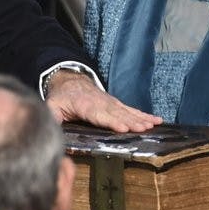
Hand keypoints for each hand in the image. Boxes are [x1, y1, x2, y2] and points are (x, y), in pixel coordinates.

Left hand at [45, 70, 160, 131]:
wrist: (70, 80)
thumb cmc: (61, 97)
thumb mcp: (52, 105)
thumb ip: (53, 117)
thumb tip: (51, 129)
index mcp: (84, 105)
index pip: (98, 114)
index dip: (111, 121)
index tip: (123, 128)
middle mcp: (100, 103)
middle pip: (116, 113)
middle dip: (130, 121)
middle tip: (142, 129)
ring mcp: (111, 102)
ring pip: (127, 111)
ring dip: (140, 118)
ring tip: (152, 125)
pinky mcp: (117, 104)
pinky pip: (132, 109)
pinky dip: (145, 115)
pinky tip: (157, 120)